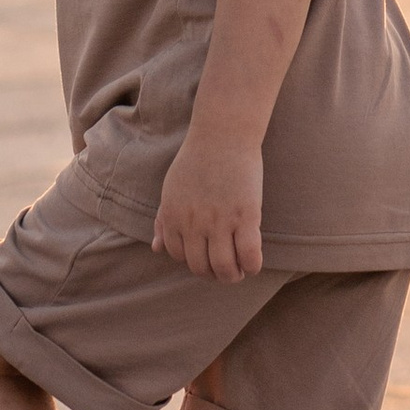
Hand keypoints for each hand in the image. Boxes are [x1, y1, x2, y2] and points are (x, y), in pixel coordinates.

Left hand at [153, 129, 263, 282]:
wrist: (223, 133)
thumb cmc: (197, 159)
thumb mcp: (171, 189)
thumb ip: (163, 220)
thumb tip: (156, 248)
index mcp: (172, 216)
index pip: (179, 257)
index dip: (195, 259)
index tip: (207, 254)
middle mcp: (193, 223)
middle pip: (200, 268)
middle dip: (213, 274)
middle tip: (225, 268)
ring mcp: (220, 221)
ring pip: (224, 268)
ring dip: (232, 276)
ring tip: (240, 269)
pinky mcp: (246, 216)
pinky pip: (249, 255)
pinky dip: (252, 266)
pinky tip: (253, 261)